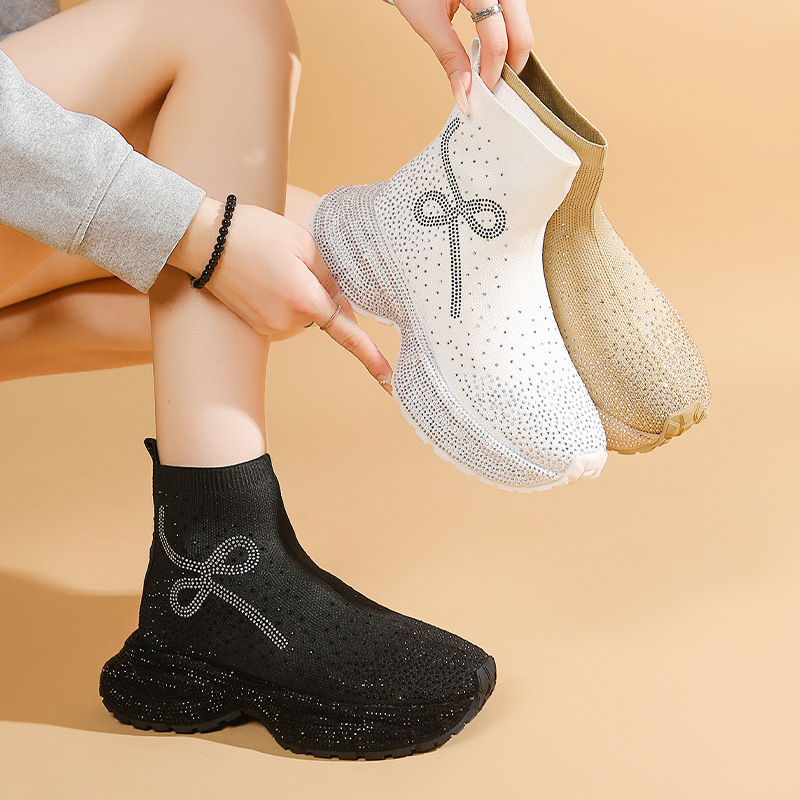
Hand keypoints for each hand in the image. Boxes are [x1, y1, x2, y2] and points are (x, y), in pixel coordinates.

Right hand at [170, 196, 392, 392]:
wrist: (202, 241)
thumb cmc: (254, 234)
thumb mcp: (304, 243)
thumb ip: (332, 273)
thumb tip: (346, 299)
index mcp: (305, 300)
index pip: (348, 335)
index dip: (372, 359)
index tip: (390, 384)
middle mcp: (289, 322)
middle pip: (324, 313)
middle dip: (321, 290)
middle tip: (292, 260)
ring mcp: (272, 328)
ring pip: (305, 314)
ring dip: (300, 293)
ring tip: (272, 266)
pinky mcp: (259, 327)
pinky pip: (286, 316)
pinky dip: (283, 299)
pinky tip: (264, 278)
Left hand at [391, 0, 533, 110]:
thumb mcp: (427, 21)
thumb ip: (449, 55)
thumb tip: (464, 91)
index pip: (497, 40)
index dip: (492, 71)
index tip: (483, 91)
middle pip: (521, 35)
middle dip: (509, 67)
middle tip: (491, 86)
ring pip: (522, 28)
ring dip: (510, 54)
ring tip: (489, 71)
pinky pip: (516, 20)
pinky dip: (507, 40)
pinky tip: (491, 54)